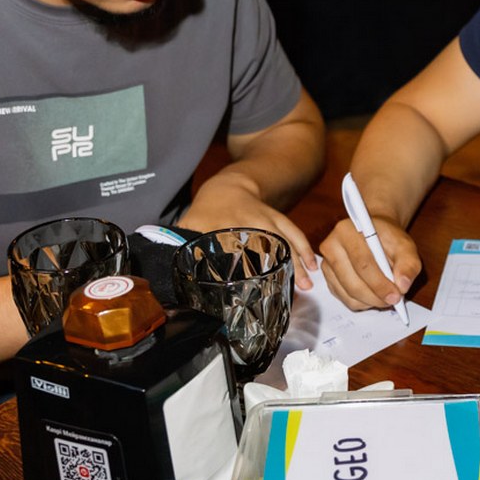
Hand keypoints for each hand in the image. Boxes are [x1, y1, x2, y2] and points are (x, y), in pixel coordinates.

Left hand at [179, 174, 317, 289]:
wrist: (229, 185)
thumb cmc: (207, 210)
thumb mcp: (190, 224)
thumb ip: (179, 242)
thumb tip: (167, 266)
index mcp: (224, 226)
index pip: (231, 249)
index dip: (239, 269)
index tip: (244, 290)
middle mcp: (248, 221)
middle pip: (265, 247)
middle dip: (276, 270)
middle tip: (284, 295)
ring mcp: (266, 219)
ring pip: (284, 240)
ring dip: (296, 262)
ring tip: (306, 286)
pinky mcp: (278, 219)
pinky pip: (295, 233)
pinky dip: (304, 249)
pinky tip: (312, 268)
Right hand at [318, 216, 420, 310]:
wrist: (374, 235)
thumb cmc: (387, 238)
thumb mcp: (405, 245)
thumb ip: (408, 264)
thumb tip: (403, 286)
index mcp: (347, 231)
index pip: (362, 263)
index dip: (380, 283)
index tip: (396, 295)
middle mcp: (331, 247)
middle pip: (352, 283)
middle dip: (376, 297)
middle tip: (394, 300)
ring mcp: (327, 265)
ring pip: (349, 294)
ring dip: (371, 301)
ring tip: (386, 295)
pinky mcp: (329, 279)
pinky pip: (345, 299)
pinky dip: (363, 302)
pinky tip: (374, 293)